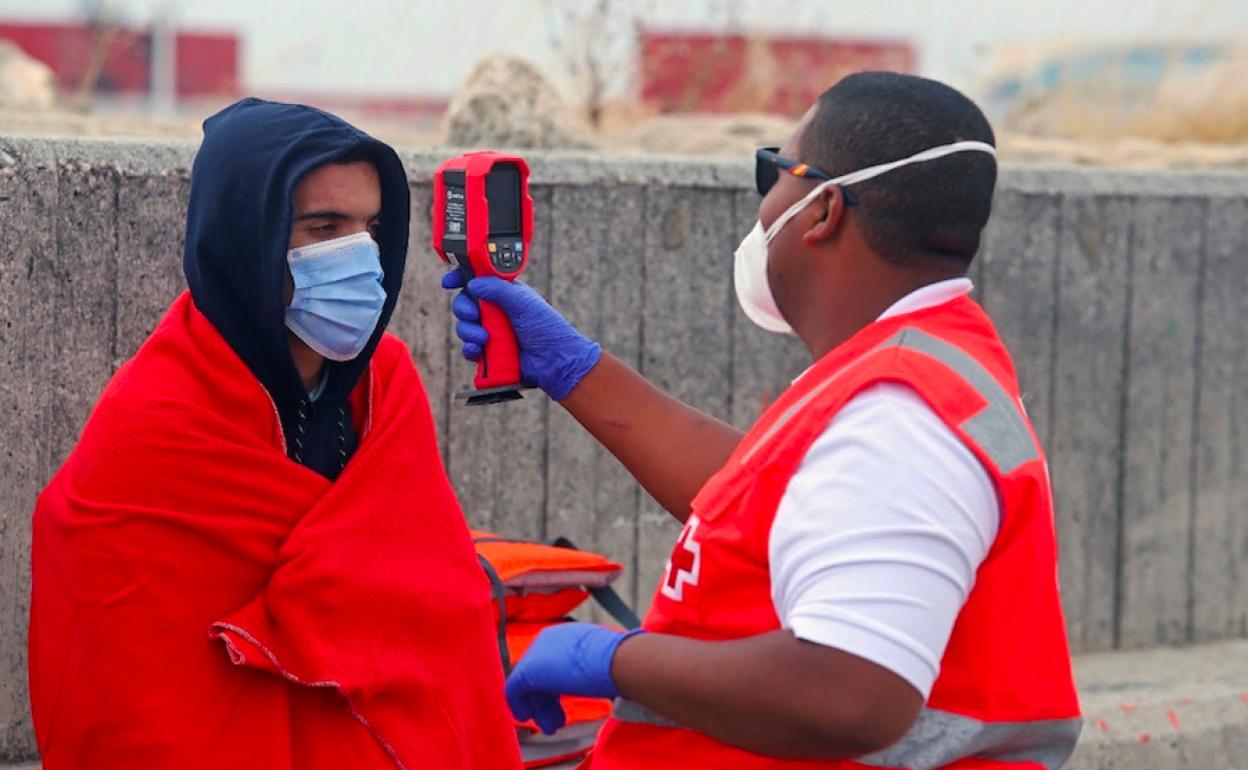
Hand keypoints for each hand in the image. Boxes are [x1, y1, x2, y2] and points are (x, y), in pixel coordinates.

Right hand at [442, 270, 600, 400]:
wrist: (554, 360)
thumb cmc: (545, 327)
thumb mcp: (521, 301)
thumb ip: (496, 288)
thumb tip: (473, 284)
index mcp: (504, 293)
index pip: (477, 280)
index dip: (460, 278)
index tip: (448, 283)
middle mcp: (496, 310)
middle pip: (465, 303)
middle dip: (463, 308)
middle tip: (474, 315)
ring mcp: (492, 332)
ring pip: (464, 327)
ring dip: (469, 332)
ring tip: (485, 338)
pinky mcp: (490, 353)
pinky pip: (469, 349)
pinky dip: (470, 349)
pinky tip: (479, 350)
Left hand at [504, 622, 644, 734]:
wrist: (618, 660)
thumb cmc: (619, 661)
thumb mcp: (600, 660)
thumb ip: (585, 667)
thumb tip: (590, 679)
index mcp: (564, 635)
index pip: (549, 663)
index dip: (552, 688)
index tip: (560, 706)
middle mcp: (546, 639)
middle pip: (537, 674)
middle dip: (545, 700)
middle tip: (556, 721)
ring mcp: (536, 653)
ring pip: (527, 684)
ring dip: (538, 708)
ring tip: (551, 726)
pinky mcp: (529, 670)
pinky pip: (514, 690)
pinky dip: (519, 705)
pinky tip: (527, 717)